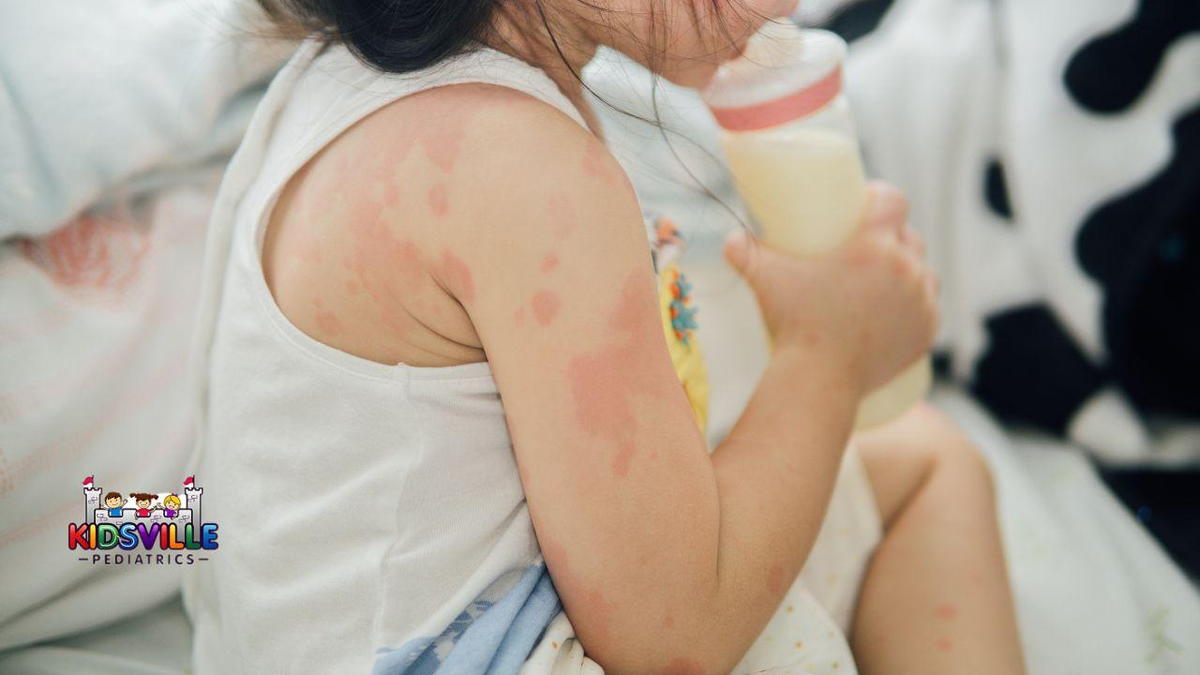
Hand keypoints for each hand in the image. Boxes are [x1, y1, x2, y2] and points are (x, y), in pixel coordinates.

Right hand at [722, 181, 939, 395]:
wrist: (819, 379)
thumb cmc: (791, 324)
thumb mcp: (763, 279)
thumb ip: (743, 252)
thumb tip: (728, 238)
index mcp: (875, 245)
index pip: (894, 200)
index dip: (882, 196)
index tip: (867, 203)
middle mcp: (906, 268)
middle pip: (911, 236)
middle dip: (895, 236)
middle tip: (867, 248)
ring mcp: (920, 302)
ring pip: (925, 272)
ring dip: (911, 270)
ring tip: (889, 277)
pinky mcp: (926, 332)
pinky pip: (931, 308)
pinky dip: (920, 305)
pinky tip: (908, 305)